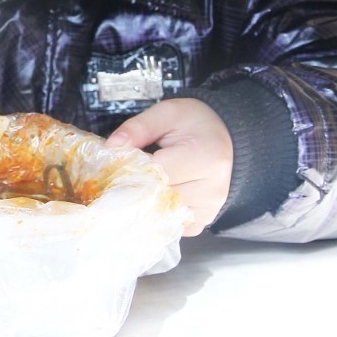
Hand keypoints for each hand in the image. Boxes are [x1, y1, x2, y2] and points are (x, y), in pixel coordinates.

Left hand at [106, 96, 233, 235]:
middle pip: (158, 195)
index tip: (122, 158)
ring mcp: (210, 207)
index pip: (156, 172)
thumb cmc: (194, 122)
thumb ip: (138, 128)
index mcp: (203, 157)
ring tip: (144, 180)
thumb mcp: (166, 113)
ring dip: (147, 199)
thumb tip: (111, 147)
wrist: (224, 135)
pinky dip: (160, 211)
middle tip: (128, 170)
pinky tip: (157, 195)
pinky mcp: (205, 218)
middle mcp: (211, 188)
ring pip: (163, 212)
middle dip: (137, 184)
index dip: (133, 166)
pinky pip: (173, 223)